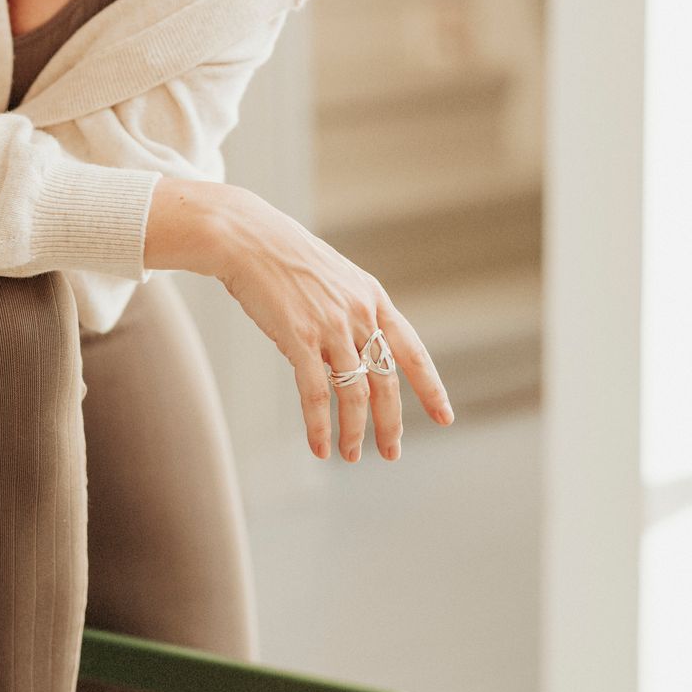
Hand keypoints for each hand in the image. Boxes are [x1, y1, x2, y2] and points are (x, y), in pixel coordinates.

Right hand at [211, 186, 454, 461]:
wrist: (246, 237)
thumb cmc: (283, 256)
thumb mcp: (333, 276)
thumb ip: (349, 311)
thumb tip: (348, 354)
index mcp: (372, 297)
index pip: (413, 351)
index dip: (431, 387)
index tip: (445, 417)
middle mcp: (358, 313)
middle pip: (387, 381)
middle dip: (391, 423)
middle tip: (392, 452)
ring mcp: (331, 326)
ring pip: (355, 393)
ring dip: (354, 431)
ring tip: (350, 455)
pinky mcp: (299, 337)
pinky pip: (316, 393)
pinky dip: (320, 426)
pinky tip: (320, 447)